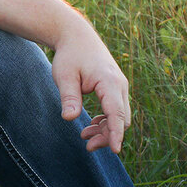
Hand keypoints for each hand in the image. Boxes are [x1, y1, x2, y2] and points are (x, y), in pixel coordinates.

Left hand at [51, 23, 131, 152]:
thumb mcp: (64, 76)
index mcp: (109, 82)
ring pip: (120, 115)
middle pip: (122, 118)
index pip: (116, 113)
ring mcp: (120, 86)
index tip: (115, 150)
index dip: (116, 133)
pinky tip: (91, 125)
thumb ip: (69, 97)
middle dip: (108, 135)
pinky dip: (107, 120)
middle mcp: (120, 85)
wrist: (77, 36)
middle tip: (87, 145)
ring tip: (85, 136)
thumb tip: (70, 118)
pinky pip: (117, 109)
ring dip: (106, 129)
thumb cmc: (70, 55)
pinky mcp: (116, 88)